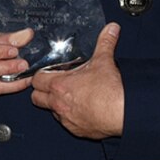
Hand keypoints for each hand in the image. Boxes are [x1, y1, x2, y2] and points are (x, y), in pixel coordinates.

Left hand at [27, 23, 124, 138]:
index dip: (40, 75)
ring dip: (56, 105)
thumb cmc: (111, 91)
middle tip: (53, 85)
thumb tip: (110, 30)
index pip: (36, 80)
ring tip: (70, 97)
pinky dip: (70, 117)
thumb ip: (105, 42)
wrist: (123, 112)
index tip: (46, 73)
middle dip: (42, 91)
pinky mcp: (77, 130)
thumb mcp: (104, 61)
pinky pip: (67, 124)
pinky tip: (82, 109)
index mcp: (59, 85)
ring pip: (51, 111)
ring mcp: (67, 119)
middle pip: (36, 98)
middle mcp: (59, 104)